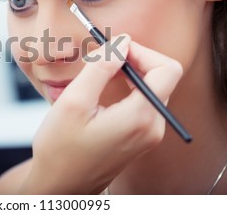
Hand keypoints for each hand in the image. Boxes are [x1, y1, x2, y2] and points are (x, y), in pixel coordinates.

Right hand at [20, 35, 182, 193]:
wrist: (60, 183)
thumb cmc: (60, 148)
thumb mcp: (74, 101)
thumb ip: (101, 67)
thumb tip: (122, 42)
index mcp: (140, 118)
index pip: (166, 70)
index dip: (141, 52)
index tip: (115, 50)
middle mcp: (152, 128)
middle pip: (161, 77)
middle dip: (133, 61)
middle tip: (102, 60)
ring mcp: (148, 135)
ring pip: (151, 89)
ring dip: (128, 75)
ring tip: (98, 76)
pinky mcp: (140, 138)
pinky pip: (143, 103)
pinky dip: (127, 90)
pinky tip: (103, 93)